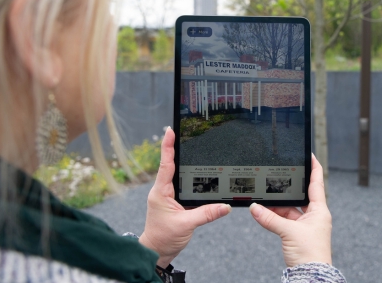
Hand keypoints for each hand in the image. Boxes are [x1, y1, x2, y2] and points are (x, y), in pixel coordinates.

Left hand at [139, 128, 230, 266]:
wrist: (156, 252)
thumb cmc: (164, 239)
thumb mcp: (186, 225)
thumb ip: (206, 214)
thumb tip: (225, 206)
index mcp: (161, 192)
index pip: (165, 165)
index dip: (167, 147)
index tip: (170, 130)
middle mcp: (162, 190)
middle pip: (169, 164)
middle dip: (174, 147)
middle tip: (180, 130)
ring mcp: (167, 196)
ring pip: (175, 175)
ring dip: (180, 161)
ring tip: (188, 144)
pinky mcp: (173, 202)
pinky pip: (181, 185)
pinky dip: (188, 177)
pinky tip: (196, 172)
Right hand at [249, 155, 331, 267]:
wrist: (310, 276)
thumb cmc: (310, 255)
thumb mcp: (288, 232)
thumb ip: (270, 219)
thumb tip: (255, 208)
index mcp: (320, 211)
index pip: (317, 183)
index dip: (314, 168)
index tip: (310, 155)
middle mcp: (314, 216)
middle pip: (299, 196)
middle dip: (286, 190)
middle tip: (276, 178)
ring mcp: (306, 226)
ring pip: (289, 210)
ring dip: (277, 207)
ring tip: (263, 201)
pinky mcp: (297, 235)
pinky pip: (284, 221)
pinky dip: (274, 218)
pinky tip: (263, 214)